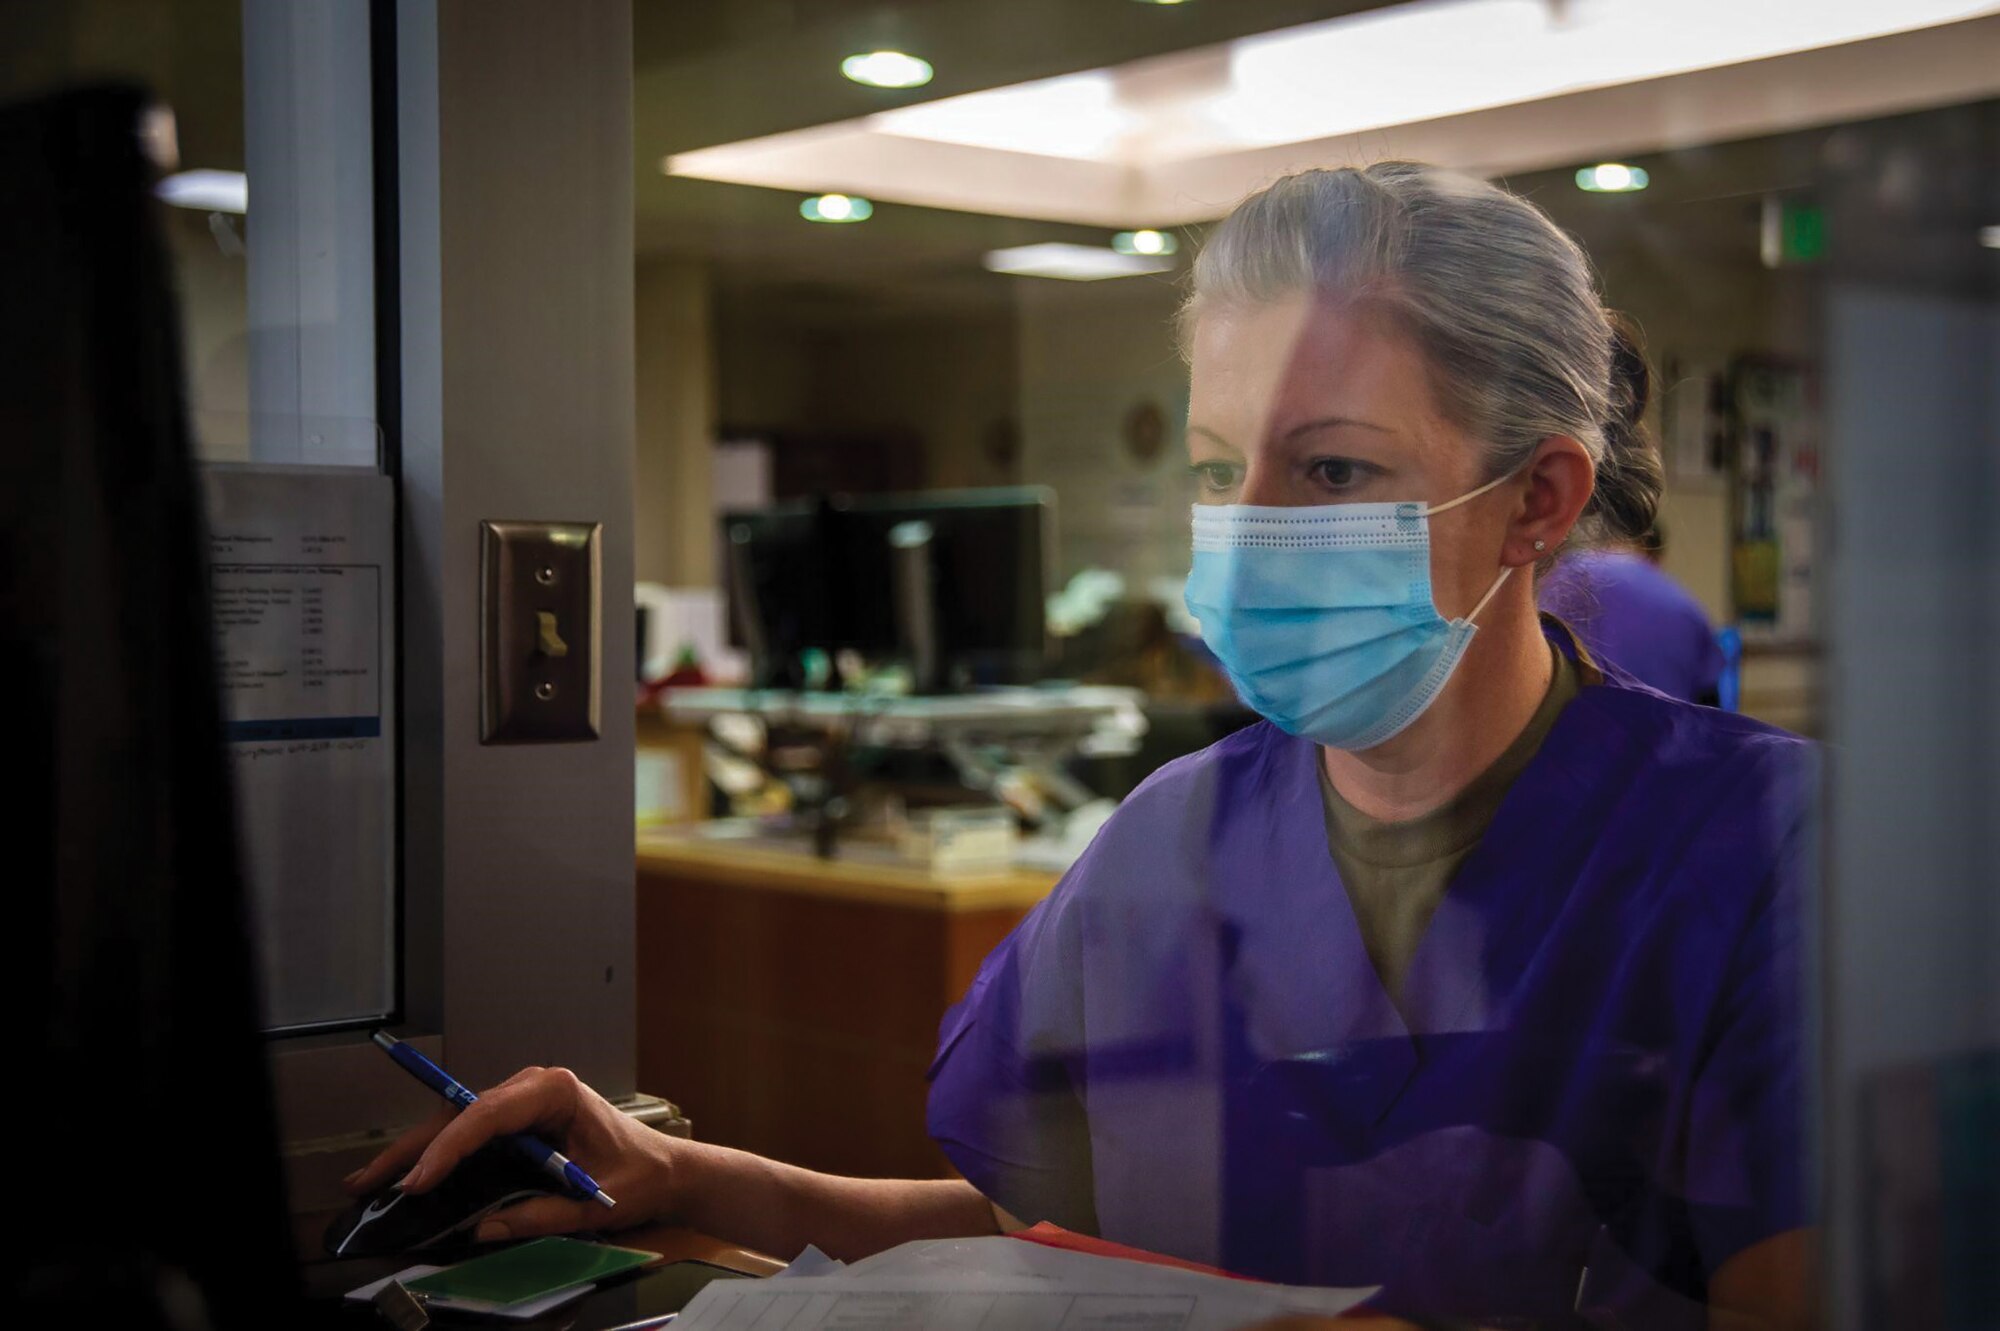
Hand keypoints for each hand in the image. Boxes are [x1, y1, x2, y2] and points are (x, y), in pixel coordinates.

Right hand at [344, 1066, 682, 1241]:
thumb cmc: (639, 1174)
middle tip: (368, 1181)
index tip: (418, 1180)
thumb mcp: (593, 1202)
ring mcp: (524, 1102)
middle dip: (414, 1148)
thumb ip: (541, 1214)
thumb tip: (486, 1229)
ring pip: (459, 1122)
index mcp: (555, 1091)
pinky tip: (409, 1176)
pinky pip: (472, 1135)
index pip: (487, 1114)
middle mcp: (534, 1087)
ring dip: (417, 1151)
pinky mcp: (519, 1122)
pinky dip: (439, 1155)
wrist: (665, 1169)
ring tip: (371, 1181)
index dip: (448, 1148)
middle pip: (462, 1114)